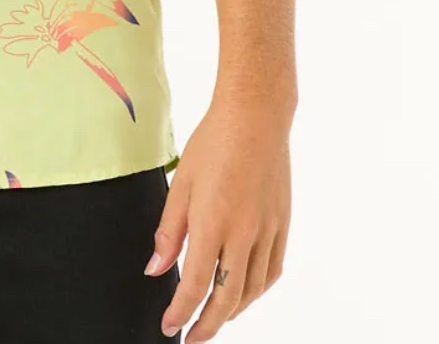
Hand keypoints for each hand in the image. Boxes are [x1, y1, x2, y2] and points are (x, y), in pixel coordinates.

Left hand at [144, 94, 292, 340]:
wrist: (256, 117)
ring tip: (214, 318)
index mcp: (213, 223)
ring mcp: (268, 232)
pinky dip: (256, 291)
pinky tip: (244, 293)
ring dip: (232, 312)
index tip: (170, 328)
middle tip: (192, 338)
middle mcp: (244, 234)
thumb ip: (169, 231)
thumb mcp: (181, 183)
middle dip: (207, 325)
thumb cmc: (213, 142)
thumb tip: (155, 269)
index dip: (181, 313)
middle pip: (227, 299)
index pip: (195, 286)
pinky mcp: (282, 225)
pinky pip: (271, 272)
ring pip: (252, 290)